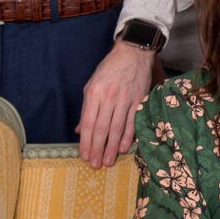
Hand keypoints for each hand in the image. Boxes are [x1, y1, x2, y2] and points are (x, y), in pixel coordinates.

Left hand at [78, 40, 157, 168]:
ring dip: (112, 147)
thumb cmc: (109, 69)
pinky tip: (124, 148)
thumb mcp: (91, 85)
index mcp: (94, 93)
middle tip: (95, 165)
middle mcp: (109, 97)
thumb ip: (87, 109)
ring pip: (117, 128)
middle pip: (102, 128)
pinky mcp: (139, 100)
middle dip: (98, 149)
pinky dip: (128, 137)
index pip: (89, 122)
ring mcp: (125, 100)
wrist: (133, 54)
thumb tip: (80, 130)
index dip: (86, 141)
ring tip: (108, 161)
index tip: (84, 156)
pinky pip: (133, 122)